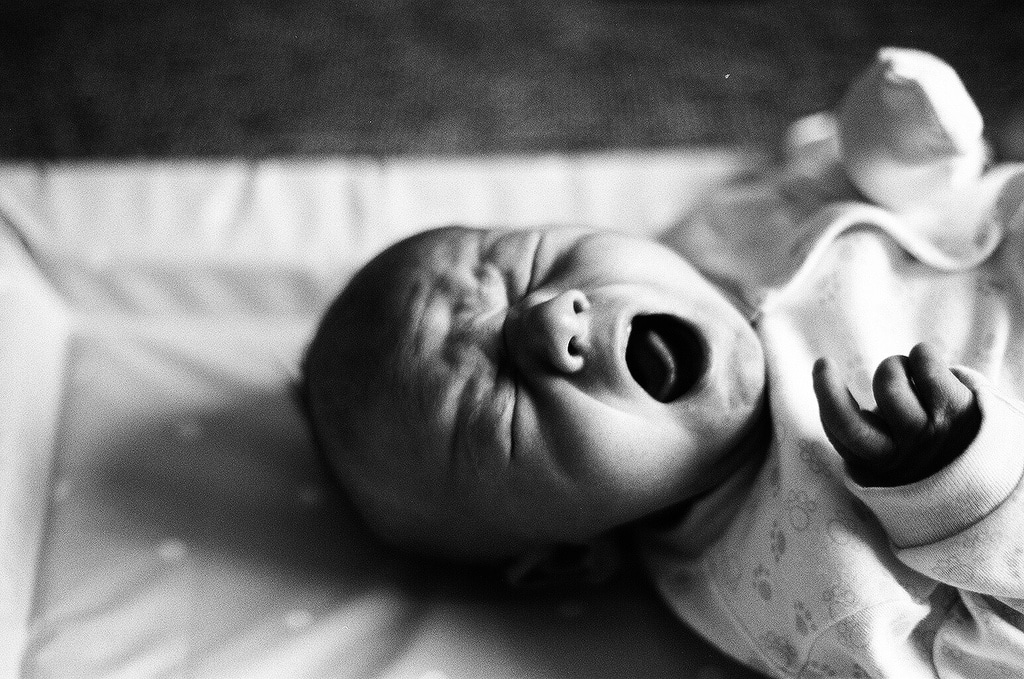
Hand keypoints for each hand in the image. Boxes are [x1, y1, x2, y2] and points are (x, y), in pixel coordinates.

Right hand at [812, 343, 980, 485]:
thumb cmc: (946, 459)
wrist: (1007, 471)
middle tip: (824, 366)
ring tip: (909, 373)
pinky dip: (923, 355)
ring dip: (896, 367)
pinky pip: (923, 361)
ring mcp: (930, 431)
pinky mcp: (956, 406)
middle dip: (828, 389)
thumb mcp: (902, 462)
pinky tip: (930, 364)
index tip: (820, 369)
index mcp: (885, 471)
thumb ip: (872, 438)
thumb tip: (833, 397)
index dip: (825, 398)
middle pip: (848, 419)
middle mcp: (904, 455)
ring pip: (888, 379)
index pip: (840, 434)